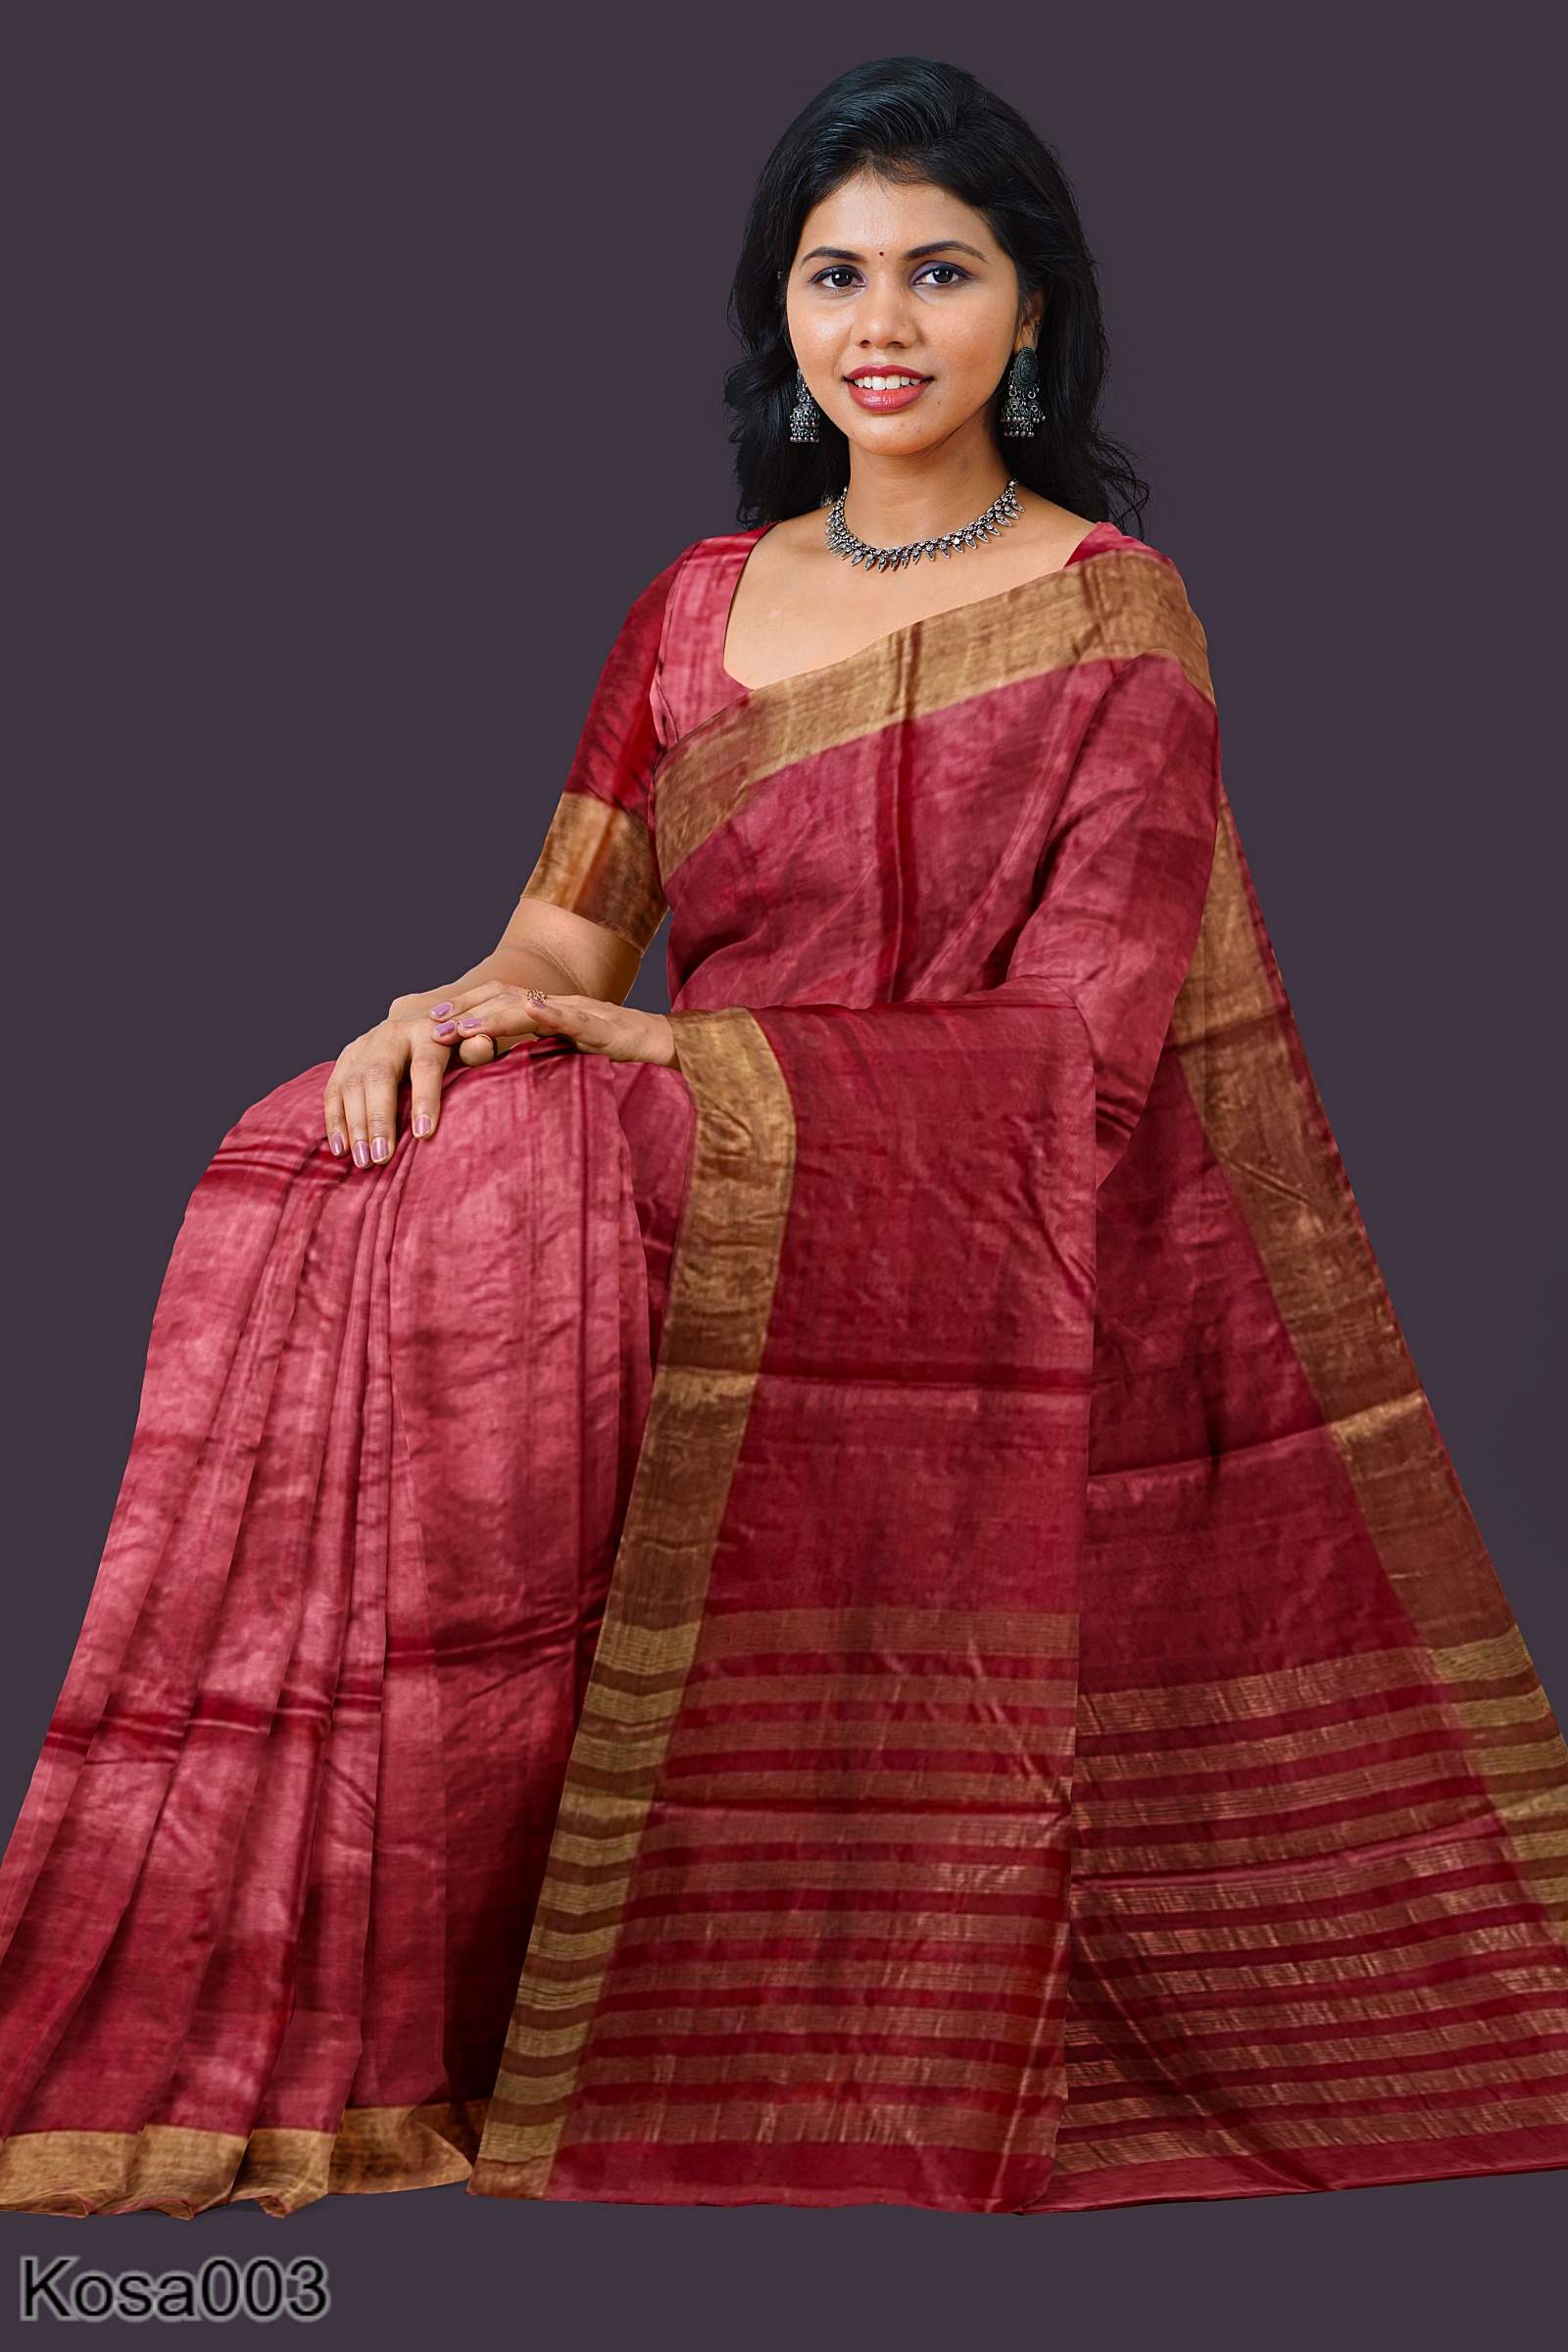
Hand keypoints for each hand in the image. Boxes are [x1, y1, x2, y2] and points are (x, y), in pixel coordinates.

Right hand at [323, 985, 477, 1168]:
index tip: (424, 1133)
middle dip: (378, 1119)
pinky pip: (333, 1089)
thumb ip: (477, 1049)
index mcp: (427, 1031)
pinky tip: (340, 1149)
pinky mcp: (348, 1055)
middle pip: (379, 1075)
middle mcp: (392, 1034)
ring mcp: (365, 1044)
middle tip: (382, 1157)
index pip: (425, 1066)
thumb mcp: (470, 1044)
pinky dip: (335, 1120)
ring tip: (363, 1161)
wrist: (422, 1020)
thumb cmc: (453, 1044)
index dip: (425, 1098)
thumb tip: (483, 1046)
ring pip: (352, 1084)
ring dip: (354, 1126)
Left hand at [430, 982, 678, 1071]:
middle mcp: (556, 1004)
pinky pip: (572, 1018)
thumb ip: (534, 1053)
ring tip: (462, 1027)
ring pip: (528, 1007)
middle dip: (464, 1010)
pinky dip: (549, 1014)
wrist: (662, 1043)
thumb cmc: (613, 1052)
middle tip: (431, 1026)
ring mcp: (578, 1012)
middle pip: (502, 998)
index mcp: (544, 1010)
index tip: (430, 1022)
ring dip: (492, 1015)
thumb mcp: (565, 1053)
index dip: (463, 1008)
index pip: (496, 1001)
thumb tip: (496, 1070)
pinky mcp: (602, 1027)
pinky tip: (527, 1012)